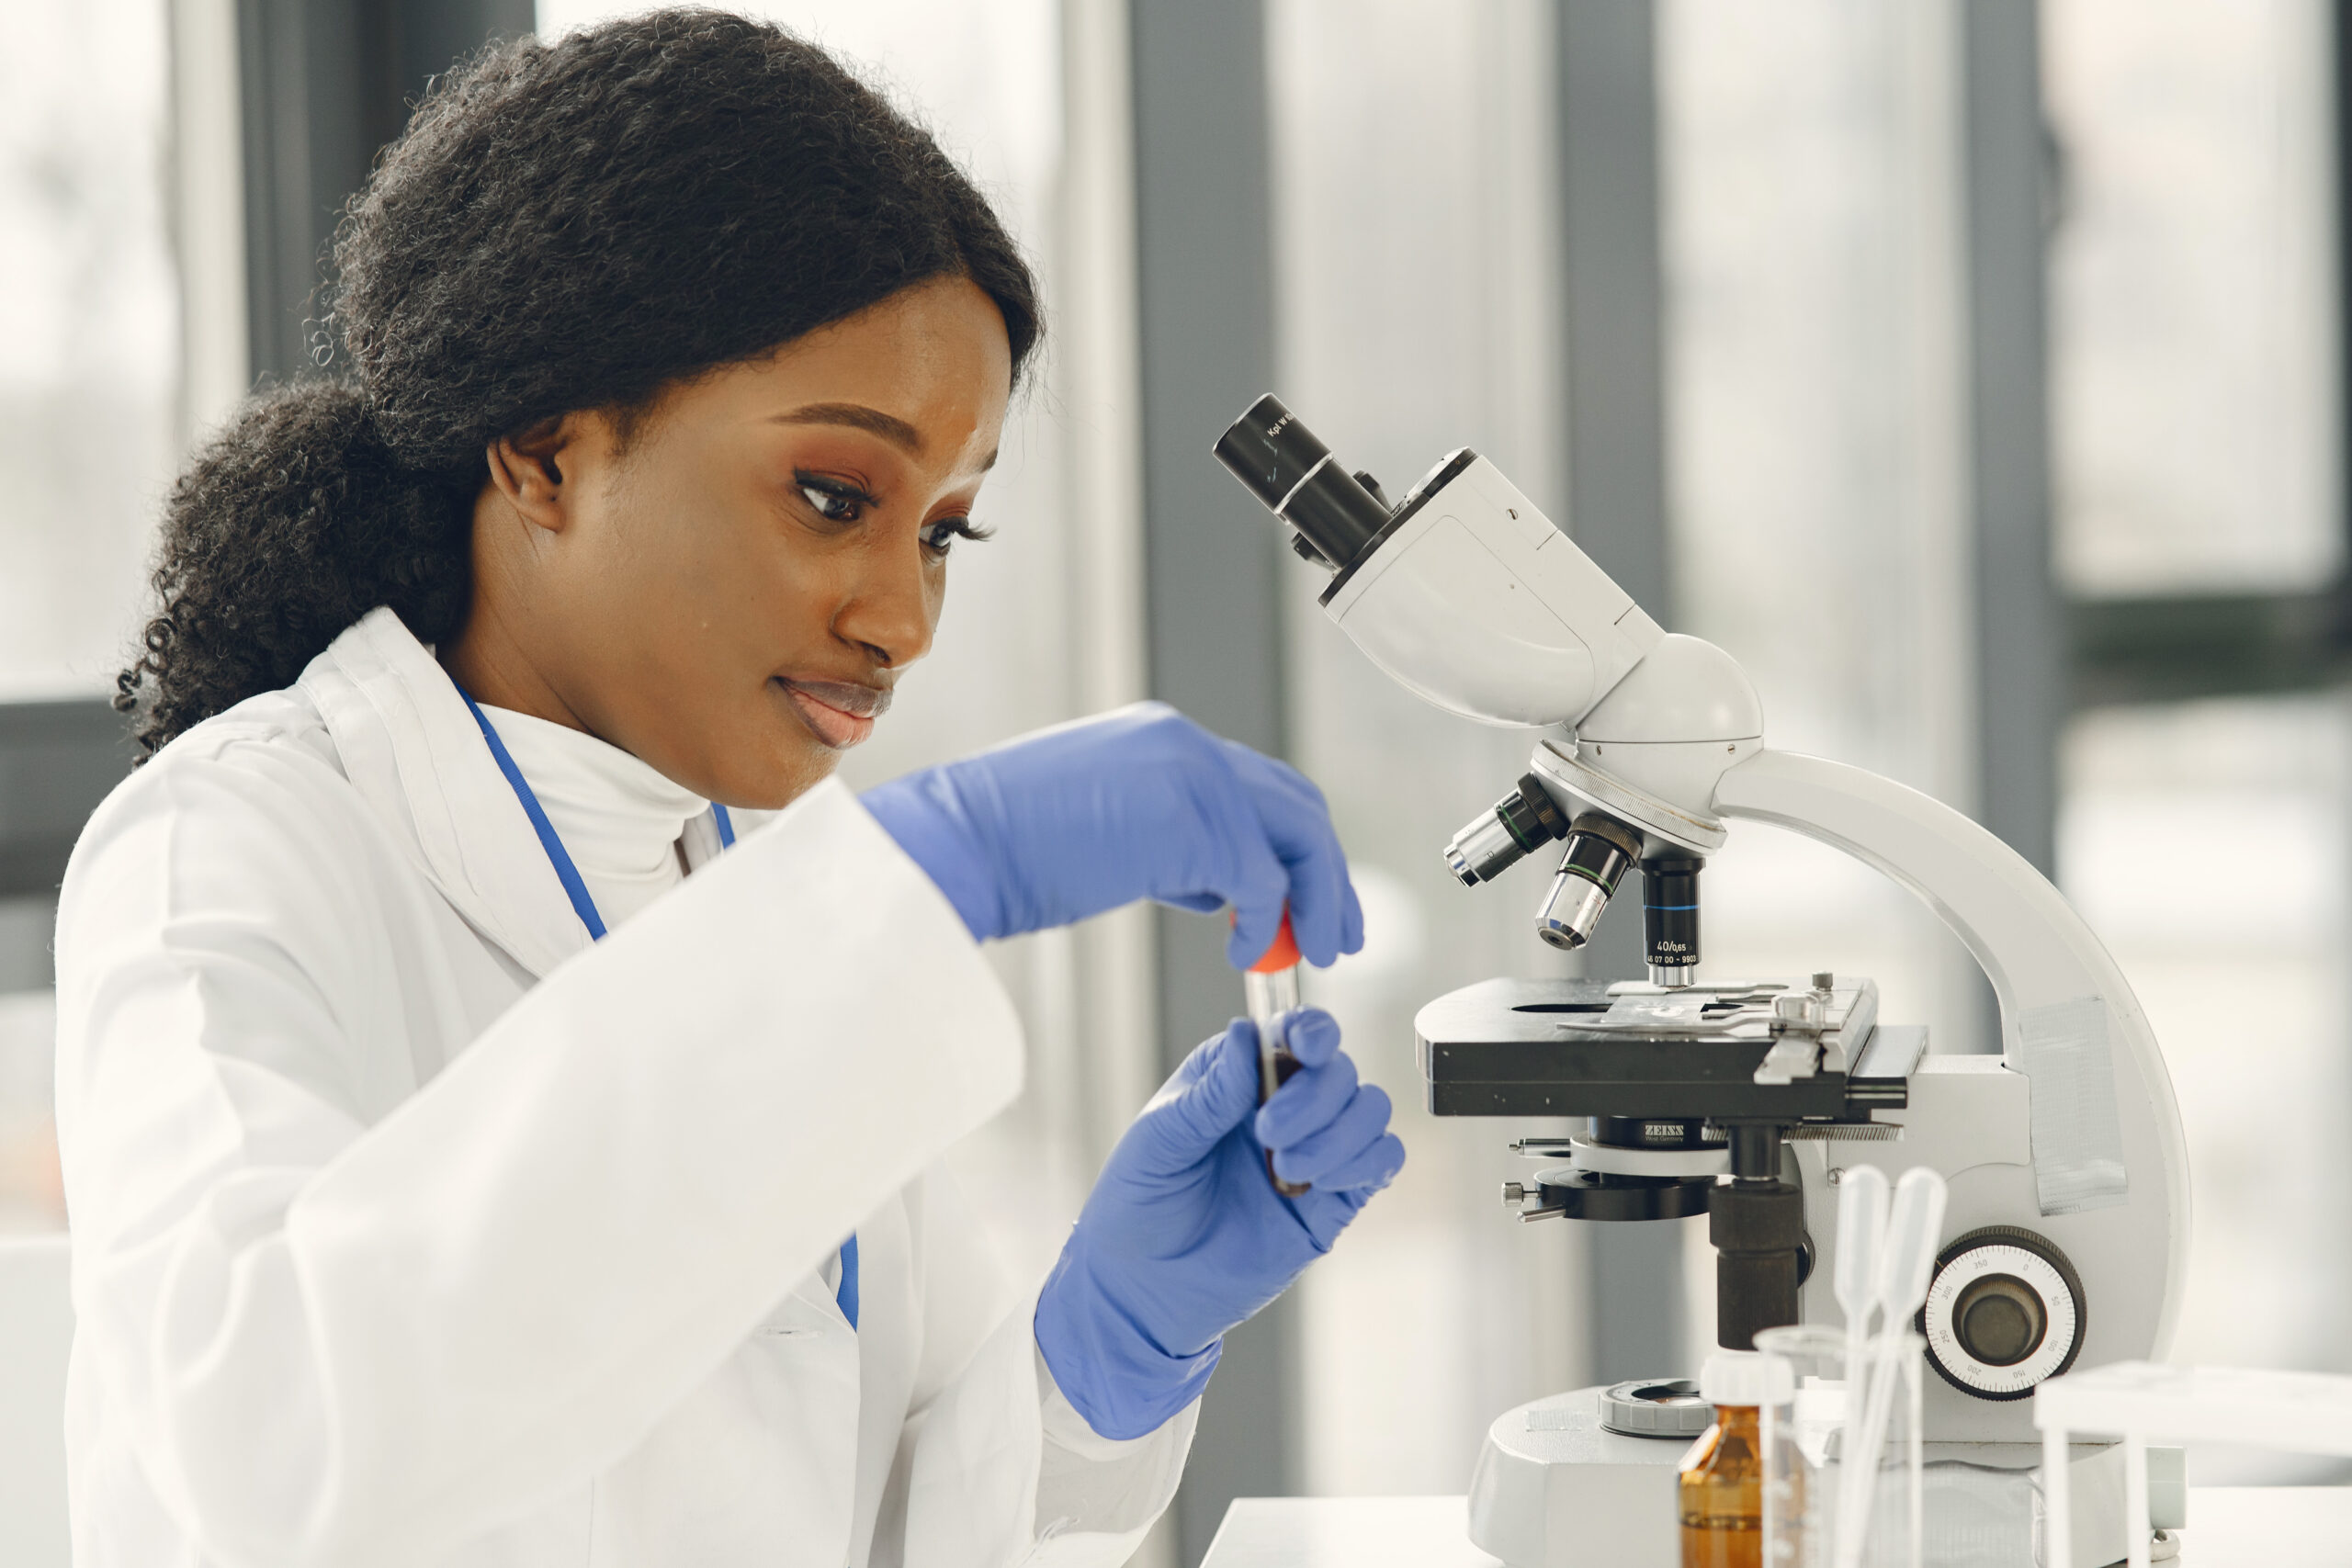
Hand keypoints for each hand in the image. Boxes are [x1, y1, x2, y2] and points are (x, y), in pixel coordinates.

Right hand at [859, 702, 1363, 967]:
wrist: (957, 845)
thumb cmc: (1007, 851)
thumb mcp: (1105, 834)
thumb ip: (1168, 845)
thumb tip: (1217, 887)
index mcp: (1163, 740)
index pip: (1259, 787)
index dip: (1292, 847)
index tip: (1306, 902)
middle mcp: (1186, 744)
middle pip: (1295, 804)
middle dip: (1326, 872)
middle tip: (1338, 933)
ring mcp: (1192, 776)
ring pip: (1298, 834)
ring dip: (1316, 898)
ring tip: (1317, 952)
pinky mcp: (1191, 823)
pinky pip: (1262, 879)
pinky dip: (1268, 923)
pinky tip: (1248, 953)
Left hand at [1031, 1009, 1403, 1438]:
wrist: (1144, 1289)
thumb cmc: (1138, 1205)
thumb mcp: (1160, 1141)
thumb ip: (1211, 1094)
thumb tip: (1245, 1033)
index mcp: (1237, 1078)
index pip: (1291, 1032)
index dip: (1311, 1030)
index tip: (1306, 1046)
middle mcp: (1283, 1105)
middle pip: (1338, 1069)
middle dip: (1314, 1096)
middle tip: (1267, 1135)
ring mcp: (1313, 1152)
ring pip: (1369, 1109)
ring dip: (1340, 1132)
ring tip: (1288, 1169)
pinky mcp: (1333, 1202)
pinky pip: (1382, 1161)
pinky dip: (1368, 1162)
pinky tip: (1323, 1183)